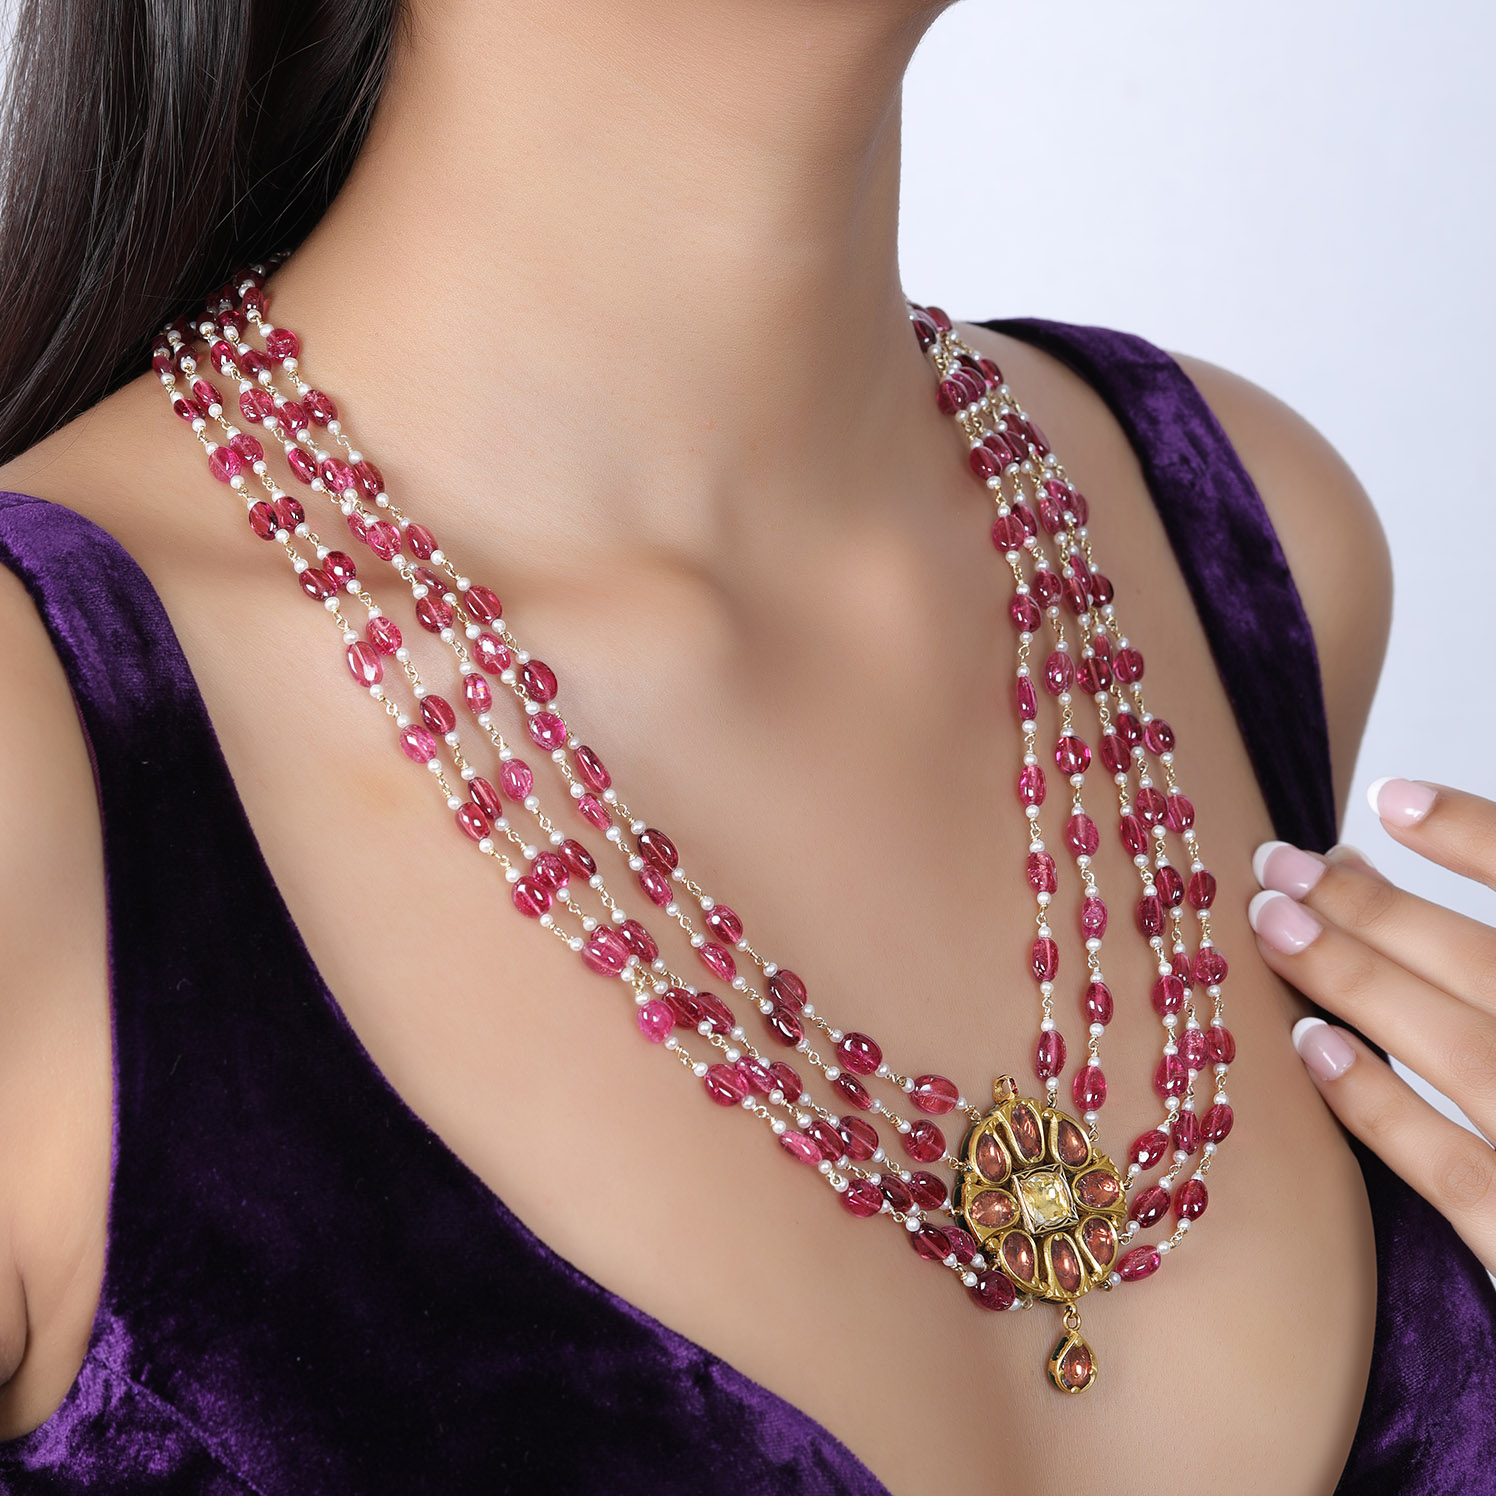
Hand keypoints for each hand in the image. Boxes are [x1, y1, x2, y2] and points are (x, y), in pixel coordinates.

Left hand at [1248, 777, 1495, 1275]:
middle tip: (1281, 862)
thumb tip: (1416, 927)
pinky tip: (1312, 1049)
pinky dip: (1384, 1109)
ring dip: (1361, 980)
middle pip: (1491, 967)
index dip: (1482, 839)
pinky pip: (1462, 1178)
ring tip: (1272, 922)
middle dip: (1380, 907)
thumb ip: (1490, 980)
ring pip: (1468, 1051)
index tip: (1389, 797)